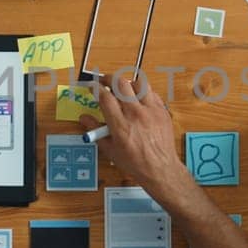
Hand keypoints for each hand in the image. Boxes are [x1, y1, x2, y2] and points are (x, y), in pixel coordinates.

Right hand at [79, 74, 189, 199]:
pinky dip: (143, 92)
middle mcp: (136, 114)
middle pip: (120, 84)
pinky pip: (152, 93)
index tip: (91, 86)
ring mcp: (151, 111)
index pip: (105, 97)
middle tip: (104, 81)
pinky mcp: (162, 111)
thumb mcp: (110, 149)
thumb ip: (96, 130)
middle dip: (109, 79)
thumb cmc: (135, 163)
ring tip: (123, 88)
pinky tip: (139, 99)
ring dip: (128, 83)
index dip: (95, 88)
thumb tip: (84, 118)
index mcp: (120, 125)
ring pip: (139, 83)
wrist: (160, 169)